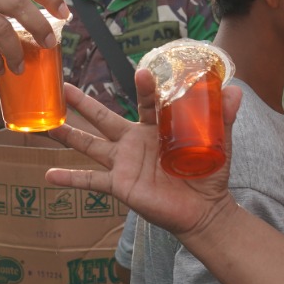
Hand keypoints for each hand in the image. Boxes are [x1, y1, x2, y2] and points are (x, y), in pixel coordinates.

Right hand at [46, 68, 243, 239]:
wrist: (204, 210)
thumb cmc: (208, 174)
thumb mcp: (218, 143)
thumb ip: (224, 118)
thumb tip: (236, 91)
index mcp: (155, 127)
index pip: (146, 102)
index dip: (145, 88)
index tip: (143, 73)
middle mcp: (133, 141)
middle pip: (102, 118)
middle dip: (83, 102)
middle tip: (62, 85)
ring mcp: (123, 163)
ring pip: (90, 144)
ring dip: (69, 134)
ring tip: (47, 124)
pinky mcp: (120, 184)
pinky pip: (90, 181)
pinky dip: (70, 179)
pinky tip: (48, 175)